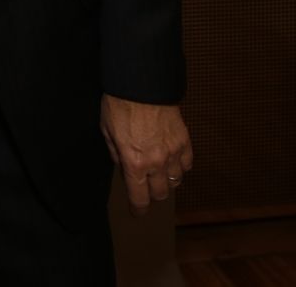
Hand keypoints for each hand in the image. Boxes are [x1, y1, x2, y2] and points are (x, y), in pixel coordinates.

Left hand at [100, 94, 192, 215]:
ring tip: (160, 175)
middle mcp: (156, 162)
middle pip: (160, 193)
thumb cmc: (120, 104)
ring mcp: (173, 151)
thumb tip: (123, 165)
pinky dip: (181, 166)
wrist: (141, 82)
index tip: (137, 212)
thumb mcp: (107, 131)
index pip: (139, 197)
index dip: (138, 209)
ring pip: (176, 181)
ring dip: (167, 181)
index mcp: (134, 163)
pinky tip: (174, 161)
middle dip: (152, 195)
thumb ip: (116, 153)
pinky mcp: (184, 139)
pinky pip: (187, 163)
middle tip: (146, 190)